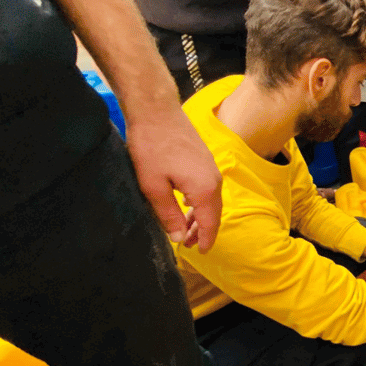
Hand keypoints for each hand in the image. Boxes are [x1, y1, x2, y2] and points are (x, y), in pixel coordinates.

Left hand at [125, 109, 222, 252]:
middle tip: (188, 245)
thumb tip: (178, 238)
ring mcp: (211, 168)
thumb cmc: (152, 147)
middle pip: (214, 213)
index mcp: (204, 189)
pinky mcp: (204, 160)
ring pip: (211, 201)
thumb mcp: (154, 186)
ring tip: (186, 228)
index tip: (199, 253)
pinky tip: (187, 204)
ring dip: (200, 217)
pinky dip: (200, 203)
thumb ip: (168, 215)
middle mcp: (214, 179)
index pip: (210, 223)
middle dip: (202, 231)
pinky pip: (207, 189)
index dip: (205, 240)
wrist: (156, 111)